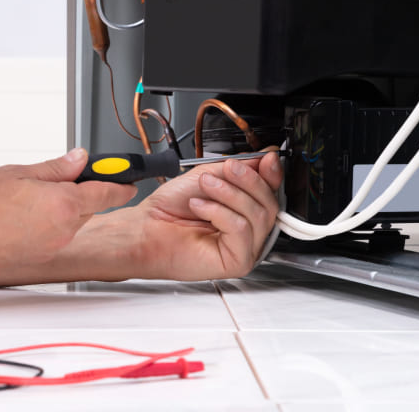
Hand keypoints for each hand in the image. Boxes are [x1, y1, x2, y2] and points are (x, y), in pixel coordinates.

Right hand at [0, 149, 135, 279]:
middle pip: (89, 206)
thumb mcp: (15, 172)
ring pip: (70, 221)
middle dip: (80, 191)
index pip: (109, 192)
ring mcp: (52, 247)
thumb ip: (53, 167)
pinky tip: (19, 217)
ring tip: (25, 199)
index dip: (121, 181)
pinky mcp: (39, 258)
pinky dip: (45, 225)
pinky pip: (53, 236)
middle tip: (55, 178)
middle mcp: (64, 229)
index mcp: (63, 203)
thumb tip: (78, 159)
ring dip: (60, 208)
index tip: (129, 176)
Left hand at [131, 151, 282, 280]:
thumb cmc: (170, 207)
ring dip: (229, 194)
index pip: (272, 191)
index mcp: (244, 208)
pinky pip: (241, 229)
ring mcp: (246, 247)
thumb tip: (268, 158)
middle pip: (270, 203)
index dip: (273, 173)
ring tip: (205, 187)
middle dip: (248, 180)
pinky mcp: (238, 261)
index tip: (267, 157)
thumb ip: (239, 168)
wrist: (146, 228)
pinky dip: (219, 212)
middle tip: (227, 170)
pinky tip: (200, 207)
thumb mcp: (208, 175)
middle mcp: (249, 229)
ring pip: (259, 215)